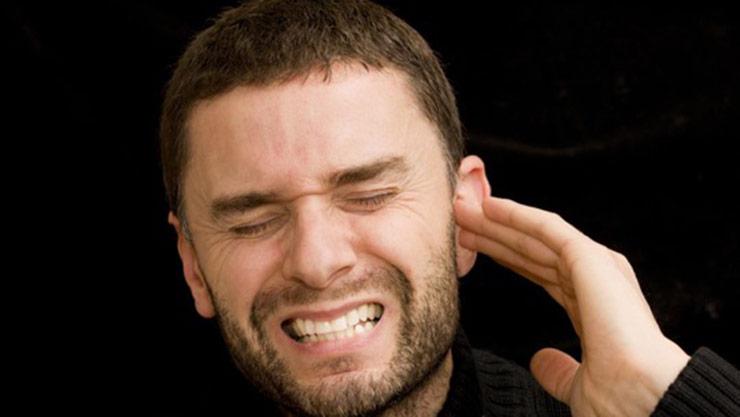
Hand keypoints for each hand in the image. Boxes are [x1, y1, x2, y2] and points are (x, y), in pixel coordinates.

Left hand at [454, 196, 689, 416]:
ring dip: (499, 222)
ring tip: (463, 209)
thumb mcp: (577, 384)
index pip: (539, 272)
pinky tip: (491, 207)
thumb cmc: (621, 400)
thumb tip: (539, 361)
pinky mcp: (593, 258)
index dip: (505, 257)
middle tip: (460, 219)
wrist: (645, 398)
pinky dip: (519, 216)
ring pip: (536, 237)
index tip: (472, 247)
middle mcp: (594, 282)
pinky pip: (549, 230)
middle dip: (495, 235)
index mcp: (591, 308)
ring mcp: (595, 268)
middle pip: (532, 251)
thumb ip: (558, 370)